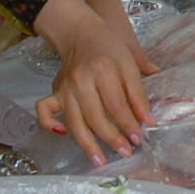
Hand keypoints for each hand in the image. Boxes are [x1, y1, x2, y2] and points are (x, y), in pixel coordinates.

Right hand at [31, 0, 155, 166]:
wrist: (81, 33)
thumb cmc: (109, 47)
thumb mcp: (130, 60)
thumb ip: (139, 90)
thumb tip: (149, 120)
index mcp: (103, 69)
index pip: (117, 103)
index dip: (128, 123)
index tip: (139, 138)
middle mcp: (81, 80)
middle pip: (96, 116)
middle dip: (112, 138)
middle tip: (126, 152)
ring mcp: (65, 87)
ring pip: (74, 120)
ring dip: (87, 143)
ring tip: (100, 160)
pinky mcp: (54, 91)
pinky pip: (44, 110)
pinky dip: (49, 124)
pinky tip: (62, 135)